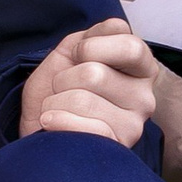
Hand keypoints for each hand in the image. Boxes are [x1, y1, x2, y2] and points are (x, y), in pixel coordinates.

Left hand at [20, 19, 159, 145]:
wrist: (37, 127)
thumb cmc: (55, 90)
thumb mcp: (70, 52)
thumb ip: (90, 37)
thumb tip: (107, 33)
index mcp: (140, 68)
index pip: (129, 44)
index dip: (91, 46)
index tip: (78, 56)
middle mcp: (144, 96)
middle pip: (95, 73)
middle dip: (64, 79)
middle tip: (64, 89)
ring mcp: (133, 125)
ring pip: (83, 100)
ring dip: (56, 102)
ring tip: (59, 109)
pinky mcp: (115, 148)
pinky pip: (81, 126)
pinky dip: (57, 121)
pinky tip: (53, 124)